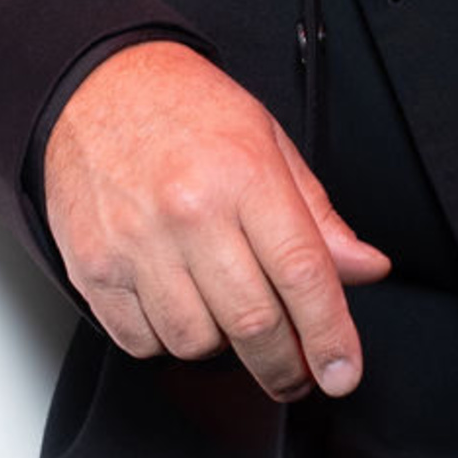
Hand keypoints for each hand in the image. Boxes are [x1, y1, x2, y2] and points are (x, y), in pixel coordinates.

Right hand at [43, 40, 391, 401]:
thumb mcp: (267, 140)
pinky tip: (177, 298)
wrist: (98, 86)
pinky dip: (167, 338)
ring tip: (223, 305)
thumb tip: (364, 267)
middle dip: (286, 365)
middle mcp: (189, 211)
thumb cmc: (185, 108)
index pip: (301, 272)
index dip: (330, 334)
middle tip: (298, 370)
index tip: (342, 371)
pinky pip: (142, 343)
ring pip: (197, 344)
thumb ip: (317, 214)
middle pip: (254, 324)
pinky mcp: (94, 268)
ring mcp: (136, 243)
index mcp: (243, 173)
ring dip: (222, 346)